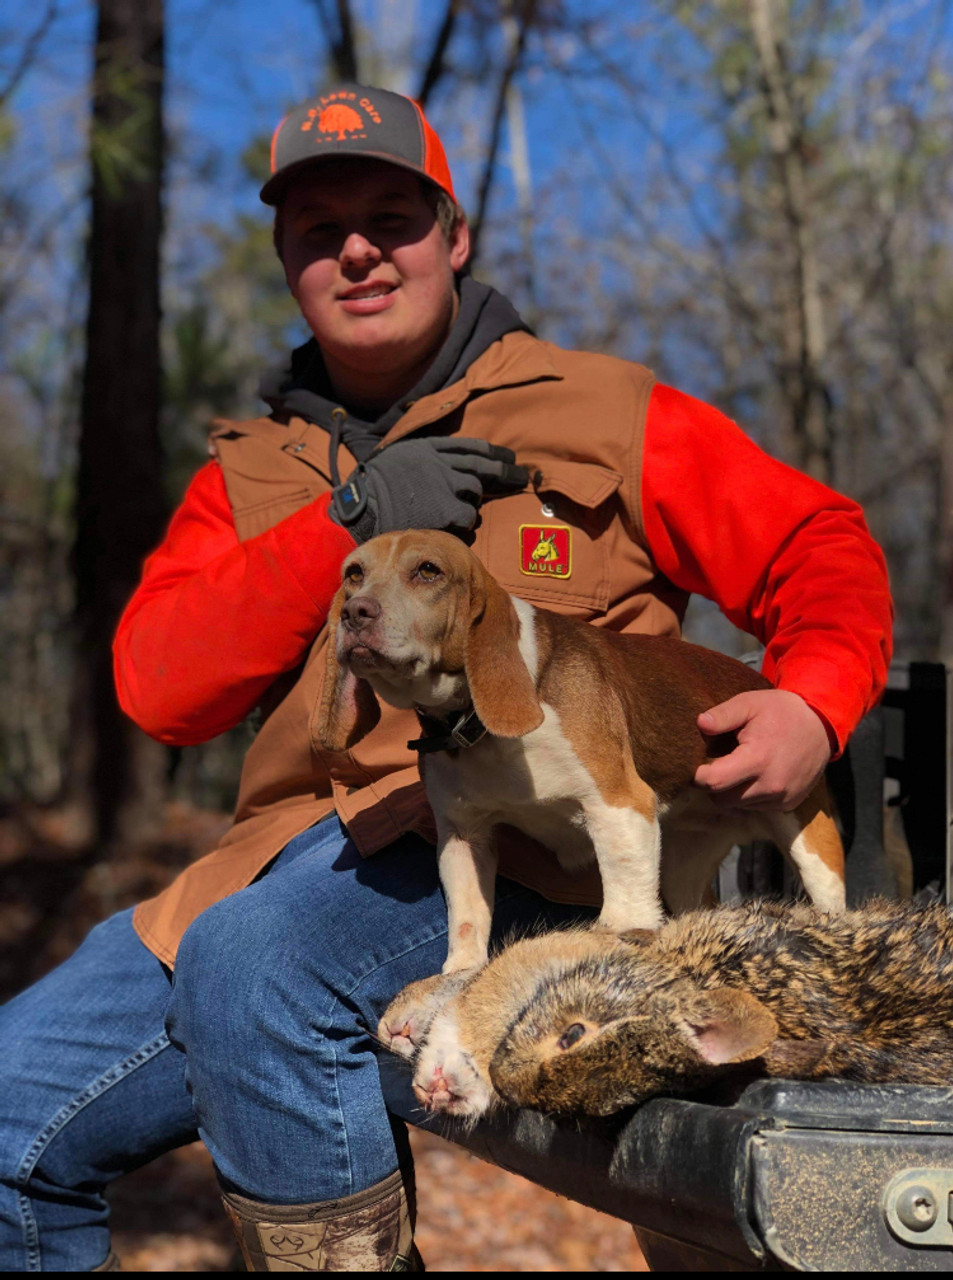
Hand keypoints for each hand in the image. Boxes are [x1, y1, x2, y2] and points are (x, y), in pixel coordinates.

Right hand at [332, 437, 528, 542]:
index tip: (509, 456)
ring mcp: (446, 486)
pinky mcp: (447, 510)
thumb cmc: (372, 487)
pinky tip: (450, 527)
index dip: (494, 453)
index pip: (471, 447)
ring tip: (454, 513)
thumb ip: (421, 457)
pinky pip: (468, 519)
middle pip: (483, 469)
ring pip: (475, 495)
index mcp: (428, 448)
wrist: (362, 508)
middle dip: (505, 474)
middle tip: (521, 478)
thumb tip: (440, 460)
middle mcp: (442, 464)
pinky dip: (463, 524)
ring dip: (470, 504)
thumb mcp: (397, 457)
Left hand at [693, 689, 831, 811]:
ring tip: (738, 767)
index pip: (714, 782)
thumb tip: (700, 723)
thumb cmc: (781, 711)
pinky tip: (754, 775)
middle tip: (716, 764)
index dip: (699, 775)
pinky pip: (756, 808)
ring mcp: (782, 798)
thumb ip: (723, 715)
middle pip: (722, 799)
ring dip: (731, 792)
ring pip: (738, 806)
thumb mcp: (750, 703)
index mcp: (758, 759)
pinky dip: (749, 796)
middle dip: (713, 785)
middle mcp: (771, 785)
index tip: (698, 764)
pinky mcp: (789, 804)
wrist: (821, 725)